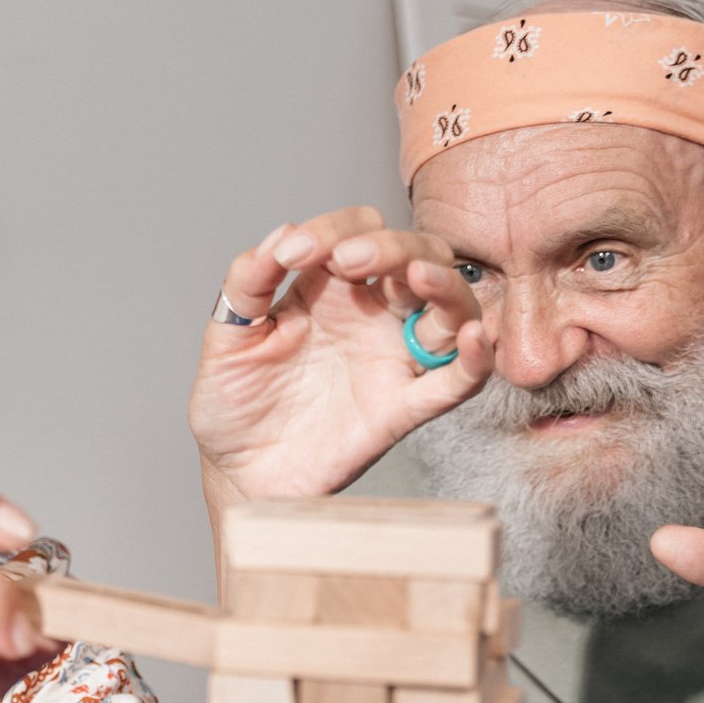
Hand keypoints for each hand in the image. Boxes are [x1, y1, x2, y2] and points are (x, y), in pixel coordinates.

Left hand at [189, 206, 495, 502]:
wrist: (238, 473)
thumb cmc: (233, 405)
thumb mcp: (226, 336)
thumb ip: (247, 283)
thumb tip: (282, 232)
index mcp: (329, 288)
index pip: (357, 231)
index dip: (331, 229)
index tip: (291, 256)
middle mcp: (370, 315)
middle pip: (416, 254)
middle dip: (392, 245)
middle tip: (348, 260)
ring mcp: (391, 358)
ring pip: (450, 306)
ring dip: (444, 283)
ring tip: (417, 276)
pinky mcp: (402, 407)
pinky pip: (456, 381)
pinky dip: (476, 358)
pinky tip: (473, 337)